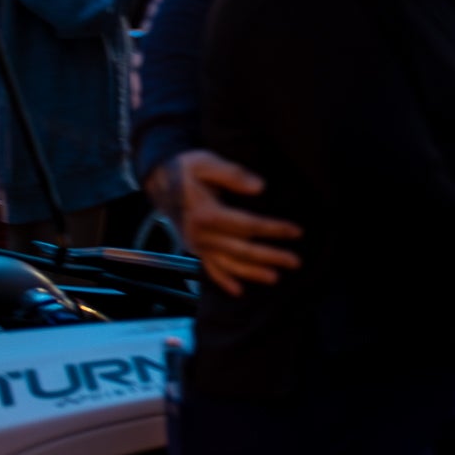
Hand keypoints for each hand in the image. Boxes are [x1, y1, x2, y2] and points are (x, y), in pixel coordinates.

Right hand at [149, 150, 297, 295]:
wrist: (158, 178)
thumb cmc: (186, 168)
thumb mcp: (207, 163)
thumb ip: (233, 174)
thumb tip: (260, 187)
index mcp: (206, 214)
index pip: (247, 225)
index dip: (273, 229)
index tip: (296, 232)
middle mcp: (200, 235)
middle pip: (241, 249)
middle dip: (270, 256)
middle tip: (295, 262)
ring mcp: (196, 244)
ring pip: (228, 263)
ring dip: (252, 272)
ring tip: (275, 278)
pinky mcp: (193, 248)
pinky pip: (209, 268)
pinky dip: (223, 280)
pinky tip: (238, 291)